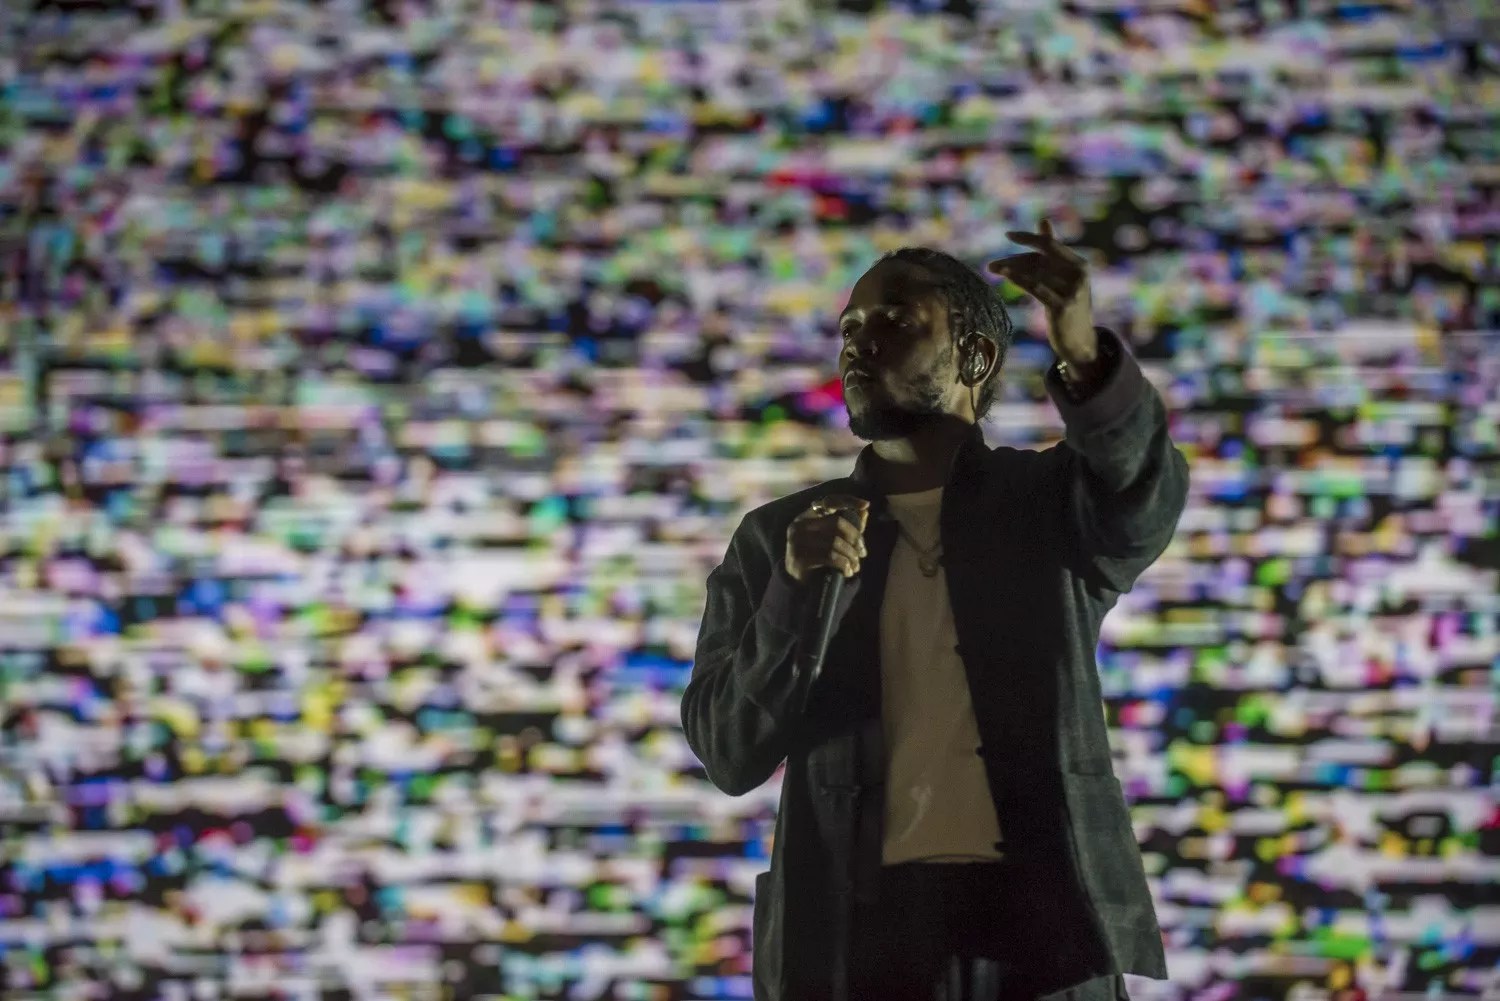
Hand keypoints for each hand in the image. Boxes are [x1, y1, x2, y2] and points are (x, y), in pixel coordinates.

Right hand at [786, 495, 869, 582]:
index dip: (848, 501)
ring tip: (856, 566)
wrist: (797, 583)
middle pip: (837, 522)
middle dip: (855, 537)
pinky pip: (831, 557)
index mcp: (807, 516)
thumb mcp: (832, 538)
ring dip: (851, 555)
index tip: (865, 505)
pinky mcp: (800, 558)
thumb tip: (865, 510)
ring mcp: (798, 541)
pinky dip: (844, 564)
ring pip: (835, 542)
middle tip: (862, 552)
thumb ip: (848, 525)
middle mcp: (799, 525)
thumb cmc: (817, 558)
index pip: (829, 501)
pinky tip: (847, 572)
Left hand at [985, 218, 1099, 371]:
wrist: (1079, 341)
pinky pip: (1037, 288)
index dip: (1029, 239)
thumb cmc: (1068, 306)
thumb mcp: (1063, 278)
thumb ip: (1053, 251)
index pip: (1050, 245)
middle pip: (1040, 259)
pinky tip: (1006, 275)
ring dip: (1012, 270)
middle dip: (1014, 260)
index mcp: (1080, 265)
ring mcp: (1072, 291)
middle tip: (992, 265)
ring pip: (1036, 273)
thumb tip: (1043, 220)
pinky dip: (1020, 280)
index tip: (1008, 235)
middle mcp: (1079, 275)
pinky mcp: (1062, 306)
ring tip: (993, 268)